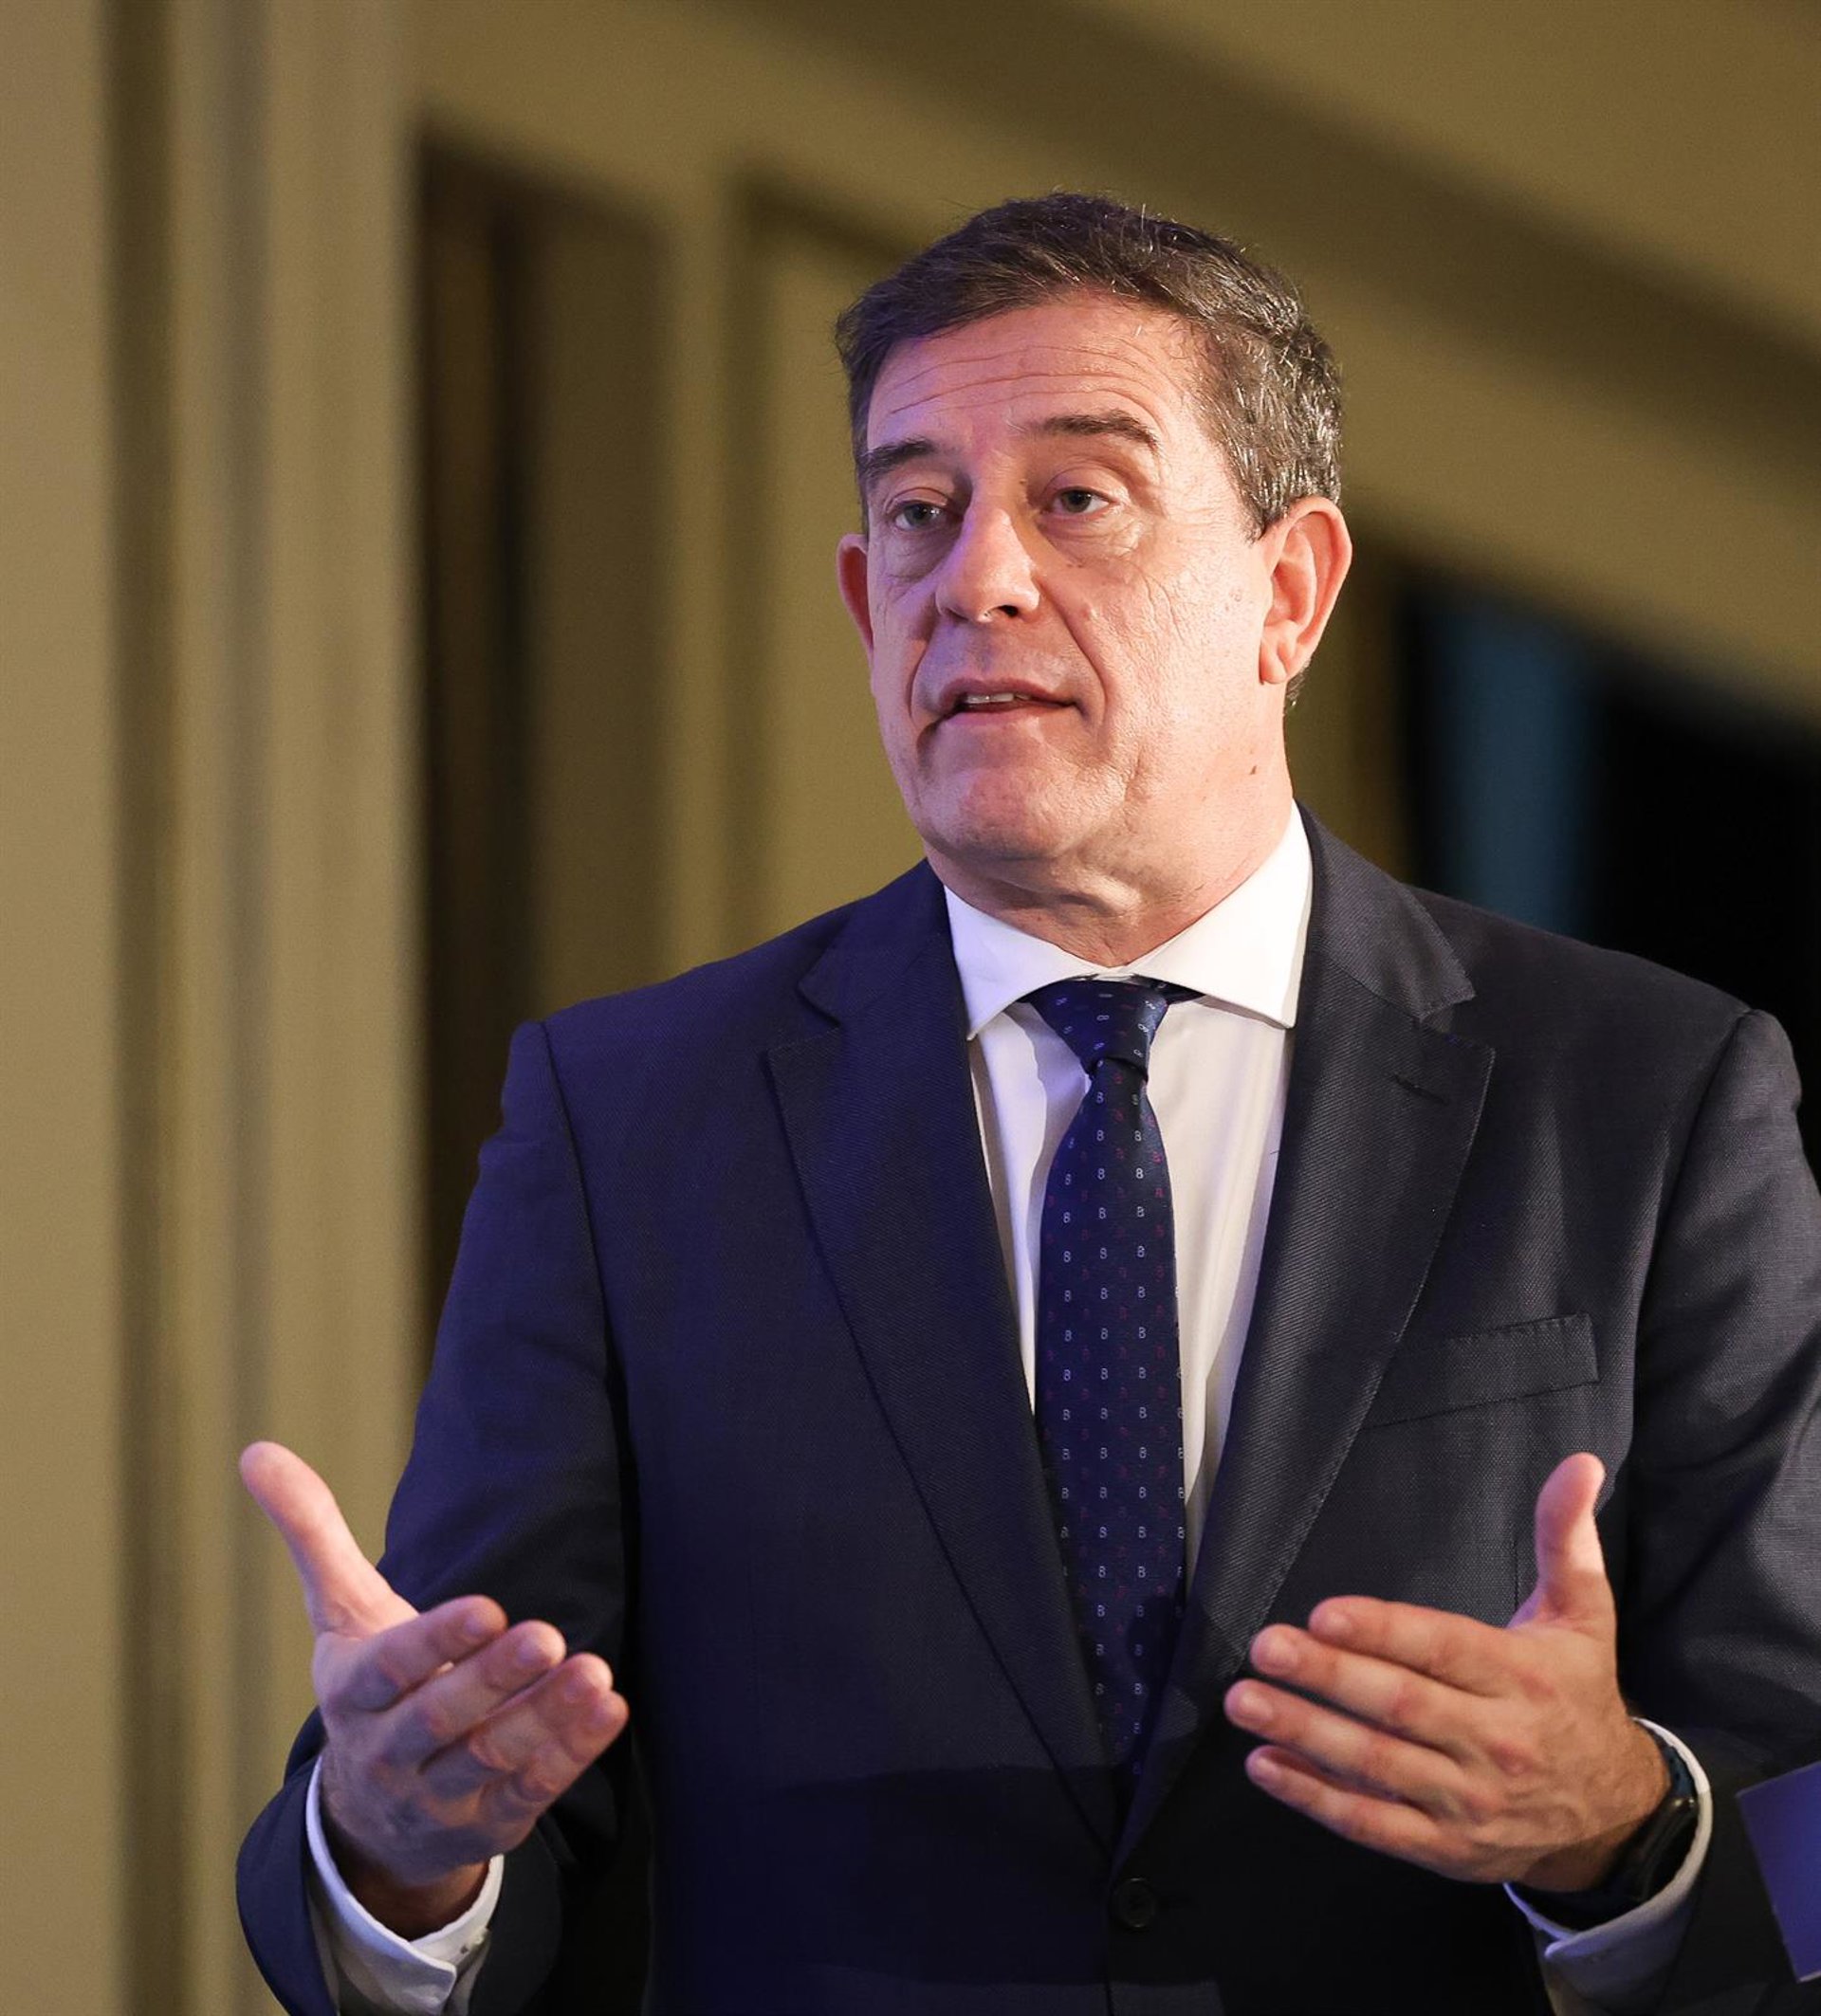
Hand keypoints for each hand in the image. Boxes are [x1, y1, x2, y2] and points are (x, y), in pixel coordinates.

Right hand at [240, 1441, 628, 1934]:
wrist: (371, 1820)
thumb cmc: (368, 1686)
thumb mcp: (339, 1612)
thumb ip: (311, 1531)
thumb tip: (255, 1449)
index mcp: (354, 1691)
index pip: (391, 1668)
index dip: (436, 1641)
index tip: (486, 1606)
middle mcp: (391, 1751)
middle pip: (442, 1717)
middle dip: (494, 1679)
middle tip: (546, 1635)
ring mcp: (441, 1794)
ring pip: (492, 1758)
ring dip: (545, 1718)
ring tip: (594, 1672)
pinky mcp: (490, 1823)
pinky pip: (531, 1793)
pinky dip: (571, 1755)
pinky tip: (608, 1709)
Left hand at [1223, 1453, 1668, 1888]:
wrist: (1613, 1815)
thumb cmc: (1577, 1695)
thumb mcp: (1583, 1615)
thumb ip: (1566, 1537)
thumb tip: (1580, 1462)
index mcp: (1523, 1678)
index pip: (1443, 1650)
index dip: (1383, 1632)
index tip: (1324, 1613)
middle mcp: (1496, 1742)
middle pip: (1400, 1707)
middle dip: (1327, 1676)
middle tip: (1265, 1648)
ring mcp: (1468, 1802)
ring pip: (1377, 1766)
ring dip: (1304, 1733)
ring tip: (1245, 1701)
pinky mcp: (1445, 1848)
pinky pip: (1373, 1824)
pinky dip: (1316, 1798)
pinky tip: (1266, 1766)